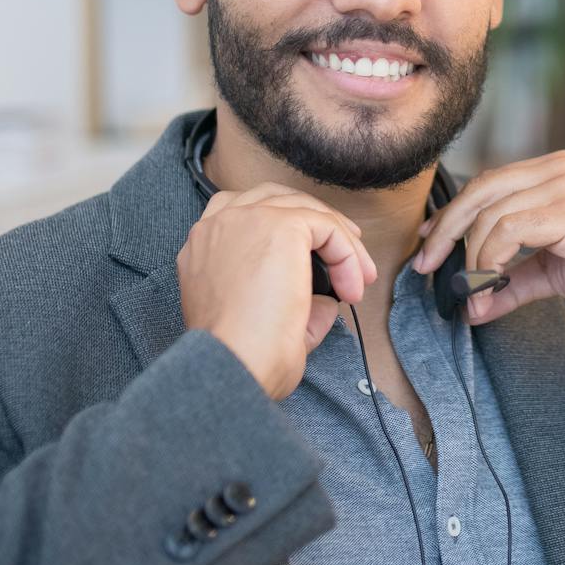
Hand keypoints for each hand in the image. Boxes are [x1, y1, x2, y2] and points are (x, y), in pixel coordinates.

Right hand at [178, 184, 377, 400]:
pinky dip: (347, 253)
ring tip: (360, 276)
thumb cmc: (241, 357)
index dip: (287, 231)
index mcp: (204, 249)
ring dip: (339, 240)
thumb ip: (293, 304)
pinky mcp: (280, 226)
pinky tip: (351, 287)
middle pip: (276, 200)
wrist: (235, 364)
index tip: (316, 263)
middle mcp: (218, 226)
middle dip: (317, 223)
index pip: (246, 216)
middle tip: (348, 256)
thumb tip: (327, 300)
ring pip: (304, 209)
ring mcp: (246, 220)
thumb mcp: (260, 324)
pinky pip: (326, 226)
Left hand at [413, 151, 564, 364]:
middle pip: (480, 191)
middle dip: (445, 230)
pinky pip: (509, 230)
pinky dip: (488, 258)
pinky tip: (488, 283)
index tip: (428, 244)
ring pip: (490, 212)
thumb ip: (513, 280)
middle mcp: (559, 168)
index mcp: (556, 170)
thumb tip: (472, 307)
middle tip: (426, 266)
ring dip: (468, 254)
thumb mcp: (557, 270)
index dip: (452, 214)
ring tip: (466, 289)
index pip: (488, 183)